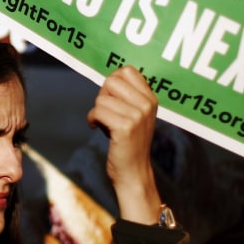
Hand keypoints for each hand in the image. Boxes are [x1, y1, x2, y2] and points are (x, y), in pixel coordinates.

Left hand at [86, 65, 161, 224]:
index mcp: (151, 98)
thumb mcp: (135, 115)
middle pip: (112, 80)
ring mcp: (137, 116)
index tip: (112, 97)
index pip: (127, 70)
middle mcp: (147, 105)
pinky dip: (92, 119)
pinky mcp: (125, 127)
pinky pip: (98, 111)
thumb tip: (109, 78)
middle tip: (105, 110)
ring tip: (103, 122)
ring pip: (102, 97)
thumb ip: (127, 96)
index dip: (113, 81)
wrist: (133, 173)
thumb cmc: (128, 142)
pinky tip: (96, 127)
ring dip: (97, 110)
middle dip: (102, 94)